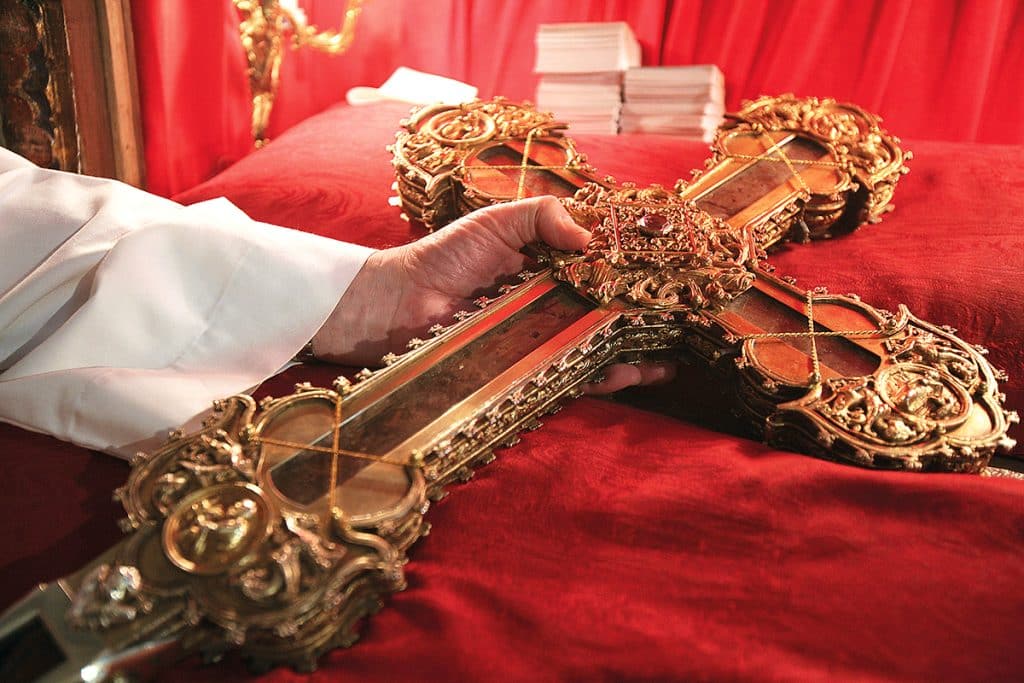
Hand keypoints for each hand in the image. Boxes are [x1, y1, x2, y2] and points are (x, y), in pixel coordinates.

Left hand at [311, 196, 674, 392]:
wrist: (397, 305)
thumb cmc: (443, 257)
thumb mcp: (496, 221)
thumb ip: (541, 217)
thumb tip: (591, 238)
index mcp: (546, 266)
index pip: (599, 267)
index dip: (633, 271)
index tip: (670, 273)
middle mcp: (549, 303)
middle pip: (607, 311)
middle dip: (645, 317)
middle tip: (684, 320)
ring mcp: (540, 338)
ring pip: (598, 346)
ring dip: (636, 352)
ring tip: (673, 356)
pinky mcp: (527, 368)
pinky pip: (572, 375)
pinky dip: (604, 377)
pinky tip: (635, 374)